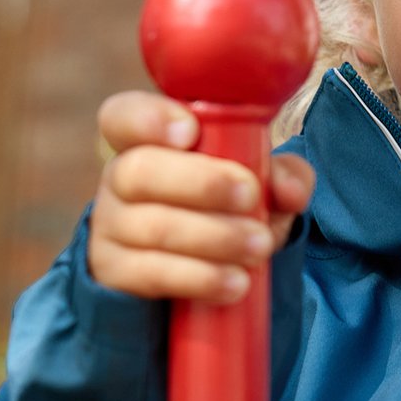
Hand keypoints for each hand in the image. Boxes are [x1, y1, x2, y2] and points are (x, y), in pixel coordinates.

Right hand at [87, 91, 314, 301]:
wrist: (201, 274)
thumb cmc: (226, 210)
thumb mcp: (259, 187)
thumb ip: (281, 176)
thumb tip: (289, 190)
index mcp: (146, 142)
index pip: (123, 117)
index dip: (148, 119)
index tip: (191, 131)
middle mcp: (120, 179)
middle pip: (141, 171)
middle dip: (201, 183)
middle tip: (250, 195)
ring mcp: (111, 228)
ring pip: (154, 227)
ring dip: (214, 236)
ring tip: (259, 246)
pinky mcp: (117, 275)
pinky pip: (152, 274)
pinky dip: (200, 278)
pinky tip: (236, 283)